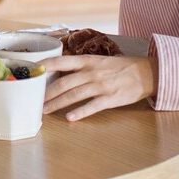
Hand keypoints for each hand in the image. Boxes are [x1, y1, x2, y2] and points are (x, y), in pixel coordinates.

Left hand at [42, 54, 157, 120]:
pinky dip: (80, 112)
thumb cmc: (119, 67)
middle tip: (35, 101)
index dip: (46, 65)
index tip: (33, 70)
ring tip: (45, 111)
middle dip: (47, 93)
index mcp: (88, 61)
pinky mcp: (110, 99)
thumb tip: (61, 73)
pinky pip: (92, 106)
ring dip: (57, 104)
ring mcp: (101, 86)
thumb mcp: (99, 61)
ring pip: (74, 95)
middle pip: (64, 83)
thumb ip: (82, 67)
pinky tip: (69, 118)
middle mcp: (92, 72)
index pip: (62, 61)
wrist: (145, 73)